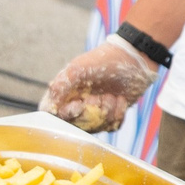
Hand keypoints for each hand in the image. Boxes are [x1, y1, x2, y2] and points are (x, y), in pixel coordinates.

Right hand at [40, 38, 156, 132]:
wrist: (134, 58)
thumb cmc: (103, 60)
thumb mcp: (78, 68)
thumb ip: (60, 85)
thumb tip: (50, 107)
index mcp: (65, 94)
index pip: (57, 116)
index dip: (68, 115)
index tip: (80, 105)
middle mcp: (78, 105)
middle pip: (78, 125)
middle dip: (92, 112)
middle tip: (99, 97)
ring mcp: (95, 111)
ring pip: (97, 127)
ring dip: (108, 111)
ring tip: (112, 95)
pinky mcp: (111, 115)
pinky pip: (112, 126)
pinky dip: (118, 114)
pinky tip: (121, 100)